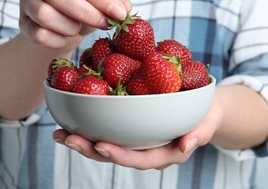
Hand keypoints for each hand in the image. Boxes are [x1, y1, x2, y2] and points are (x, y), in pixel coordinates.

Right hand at [19, 0, 129, 52]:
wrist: (57, 25)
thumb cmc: (80, 6)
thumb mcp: (96, 0)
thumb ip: (111, 3)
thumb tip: (126, 8)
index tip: (119, 14)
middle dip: (85, 12)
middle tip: (105, 24)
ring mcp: (25, 0)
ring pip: (43, 14)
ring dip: (68, 26)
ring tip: (79, 29)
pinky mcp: (21, 23)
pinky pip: (38, 34)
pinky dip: (57, 40)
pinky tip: (66, 38)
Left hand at [52, 97, 223, 169]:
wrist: (202, 108)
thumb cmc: (206, 114)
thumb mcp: (208, 121)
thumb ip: (199, 134)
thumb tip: (186, 146)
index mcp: (164, 153)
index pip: (139, 159)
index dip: (119, 155)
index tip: (100, 146)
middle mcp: (146, 150)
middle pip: (116, 155)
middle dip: (90, 149)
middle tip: (68, 138)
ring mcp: (136, 141)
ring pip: (106, 146)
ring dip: (82, 141)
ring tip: (59, 133)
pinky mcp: (130, 129)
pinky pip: (108, 131)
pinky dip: (88, 126)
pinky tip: (70, 120)